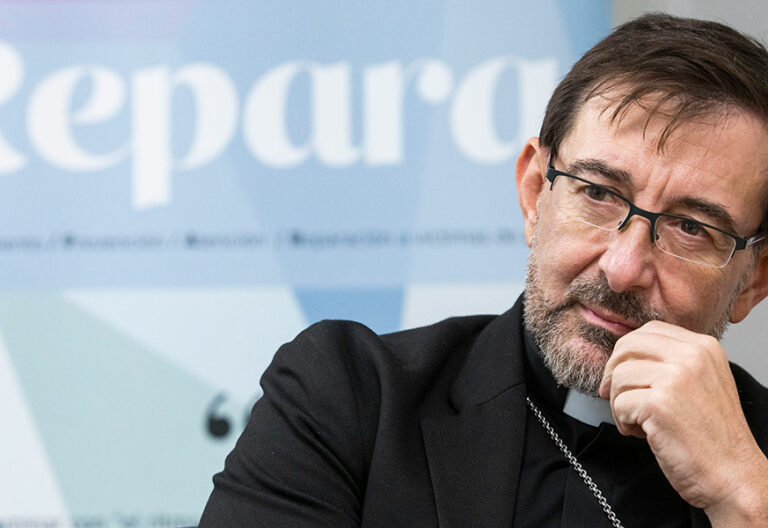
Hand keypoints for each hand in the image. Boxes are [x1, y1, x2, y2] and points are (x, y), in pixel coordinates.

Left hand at [599, 320, 767, 525]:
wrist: (734, 477)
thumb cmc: (713, 438)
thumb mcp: (701, 383)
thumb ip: (671, 362)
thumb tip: (624, 355)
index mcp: (703, 347)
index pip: (648, 331)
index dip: (628, 354)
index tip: (624, 377)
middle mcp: (692, 355)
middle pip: (627, 347)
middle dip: (614, 374)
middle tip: (619, 400)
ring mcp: (676, 377)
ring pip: (619, 376)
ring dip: (620, 404)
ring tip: (640, 424)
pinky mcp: (660, 403)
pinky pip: (619, 403)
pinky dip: (623, 422)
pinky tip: (643, 434)